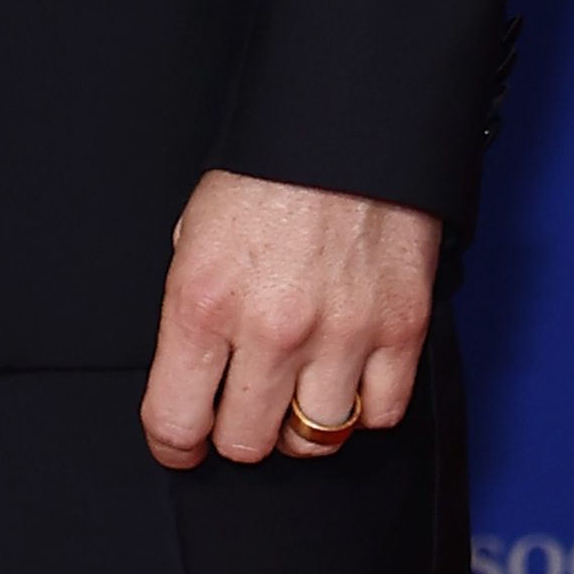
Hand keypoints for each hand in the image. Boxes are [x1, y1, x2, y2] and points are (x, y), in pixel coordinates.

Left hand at [142, 170, 440, 470]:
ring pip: (315, 439)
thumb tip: (192, 377)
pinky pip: (380, 416)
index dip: (174, 443)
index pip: (176, 421)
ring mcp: (341, 336)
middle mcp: (271, 330)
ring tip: (295, 389)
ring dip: (300, 423)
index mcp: (204, 302)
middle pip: (247, 445)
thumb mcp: (195, 234)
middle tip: (241, 405)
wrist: (345, 128)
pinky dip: (362, 408)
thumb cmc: (265, 175)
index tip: (180, 442)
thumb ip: (192, 311)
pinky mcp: (400, 332)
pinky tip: (346, 376)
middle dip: (237, 431)